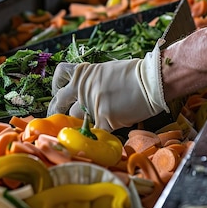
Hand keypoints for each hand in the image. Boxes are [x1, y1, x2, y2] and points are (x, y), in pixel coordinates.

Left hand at [47, 44, 168, 130]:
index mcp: (84, 73)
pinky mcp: (104, 118)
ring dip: (81, 125)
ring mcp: (91, 104)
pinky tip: (103, 137)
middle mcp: (83, 88)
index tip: (57, 92)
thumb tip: (87, 94)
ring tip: (87, 128)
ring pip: (76, 119)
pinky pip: (95, 132)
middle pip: (60, 101)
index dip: (56, 85)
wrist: (151, 80)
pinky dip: (98, 136)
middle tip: (58, 118)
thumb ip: (93, 82)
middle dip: (56, 110)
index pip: (60, 75)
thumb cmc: (134, 74)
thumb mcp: (107, 71)